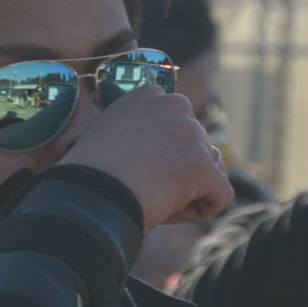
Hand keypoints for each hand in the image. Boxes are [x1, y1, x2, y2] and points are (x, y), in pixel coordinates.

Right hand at [65, 86, 231, 232]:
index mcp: (148, 95)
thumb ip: (143, 136)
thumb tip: (168, 155)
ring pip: (209, 174)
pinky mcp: (203, 164)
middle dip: (176, 175)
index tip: (131, 169)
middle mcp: (174, 104)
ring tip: (149, 197)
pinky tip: (167, 210)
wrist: (87, 196)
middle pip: (195, 151)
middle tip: (138, 186)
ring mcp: (192, 133)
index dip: (159, 159)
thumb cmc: (89, 178)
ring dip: (185, 193)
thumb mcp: (113, 140)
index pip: (177, 129)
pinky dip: (200, 211)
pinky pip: (220, 197)